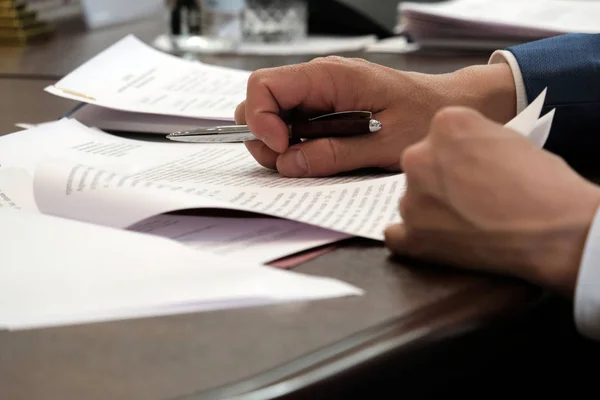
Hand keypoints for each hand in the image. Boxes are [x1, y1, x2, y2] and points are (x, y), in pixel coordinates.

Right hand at [235, 56, 516, 176]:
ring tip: (315, 160)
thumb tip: (289, 163)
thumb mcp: (384, 144)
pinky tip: (323, 155)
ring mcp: (320, 95)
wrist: (449, 105)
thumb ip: (334, 154)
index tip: (282, 149)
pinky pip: (295, 126)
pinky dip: (297, 146)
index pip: (264, 85)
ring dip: (282, 146)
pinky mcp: (325, 110)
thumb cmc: (426, 116)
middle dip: (267, 138)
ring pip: (274, 117)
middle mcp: (319, 80)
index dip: (261, 120)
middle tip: (296, 162)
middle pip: (262, 102)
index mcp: (330, 76)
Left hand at [384, 107, 599, 295]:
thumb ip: (473, 140)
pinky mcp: (412, 235)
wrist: (553, 228)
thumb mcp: (508, 138)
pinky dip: (411, 238)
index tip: (471, 167)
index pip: (439, 135)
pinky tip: (432, 239)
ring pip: (410, 199)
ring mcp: (411, 198)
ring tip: (464, 222)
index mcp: (445, 124)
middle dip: (439, 179)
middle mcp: (418, 156)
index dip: (457, 155)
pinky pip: (395, 234)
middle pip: (420, 165)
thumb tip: (462, 155)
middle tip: (467, 196)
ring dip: (429, 209)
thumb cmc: (543, 183)